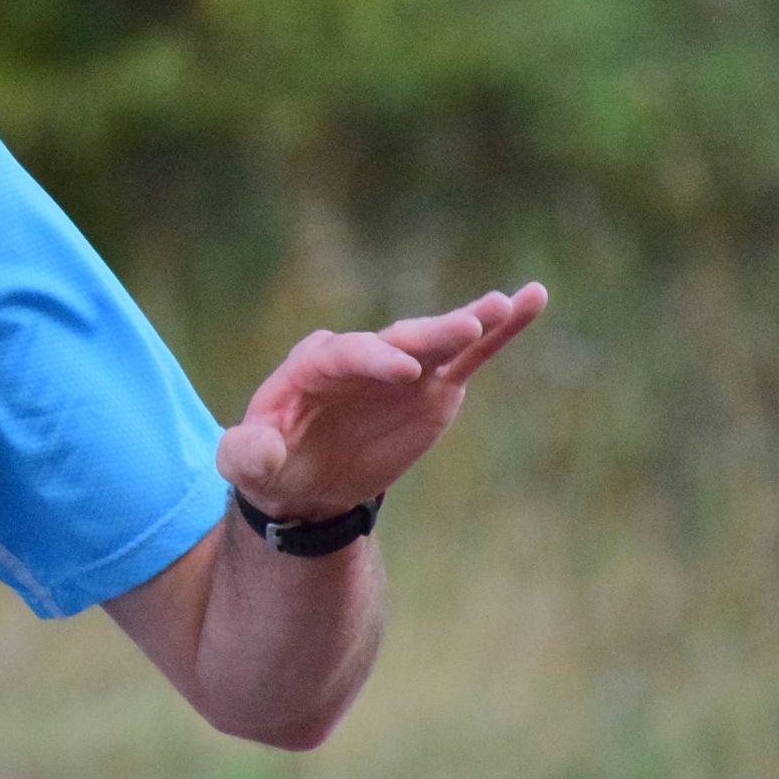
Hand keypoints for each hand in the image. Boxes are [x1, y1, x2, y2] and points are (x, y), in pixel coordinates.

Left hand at [218, 283, 547, 521]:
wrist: (307, 479)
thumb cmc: (272, 466)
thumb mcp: (247, 465)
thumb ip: (248, 455)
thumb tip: (263, 449)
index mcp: (311, 367)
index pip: (344, 355)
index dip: (373, 359)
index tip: (405, 370)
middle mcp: (360, 357)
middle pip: (396, 340)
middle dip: (428, 335)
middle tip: (466, 327)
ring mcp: (401, 367)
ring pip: (436, 341)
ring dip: (470, 323)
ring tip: (507, 305)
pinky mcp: (433, 385)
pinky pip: (469, 355)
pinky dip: (500, 332)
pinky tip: (531, 300)